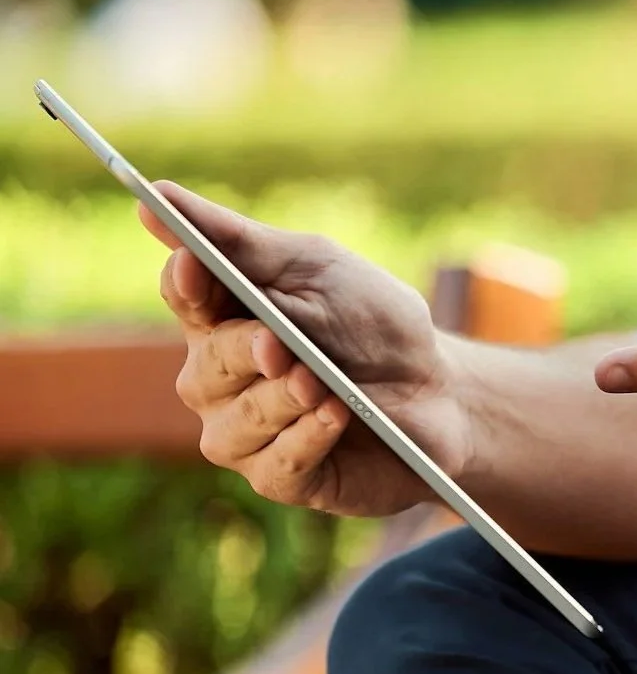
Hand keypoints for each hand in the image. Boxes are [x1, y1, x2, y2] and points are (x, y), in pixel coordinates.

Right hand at [140, 184, 472, 515]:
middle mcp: (221, 380)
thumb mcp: (316, 268)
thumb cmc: (373, 326)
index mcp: (224, 317)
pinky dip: (307, 438)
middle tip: (279, 345)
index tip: (196, 266)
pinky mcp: (282, 478)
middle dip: (242, 352)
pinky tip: (336, 416)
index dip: (186, 283)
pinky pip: (276, 466)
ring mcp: (246, 434)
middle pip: (204, 366)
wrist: (440, 393)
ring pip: (235, 423)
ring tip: (321, 383)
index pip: (183, 295)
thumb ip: (241, 243)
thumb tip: (158, 195)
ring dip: (281, 400)